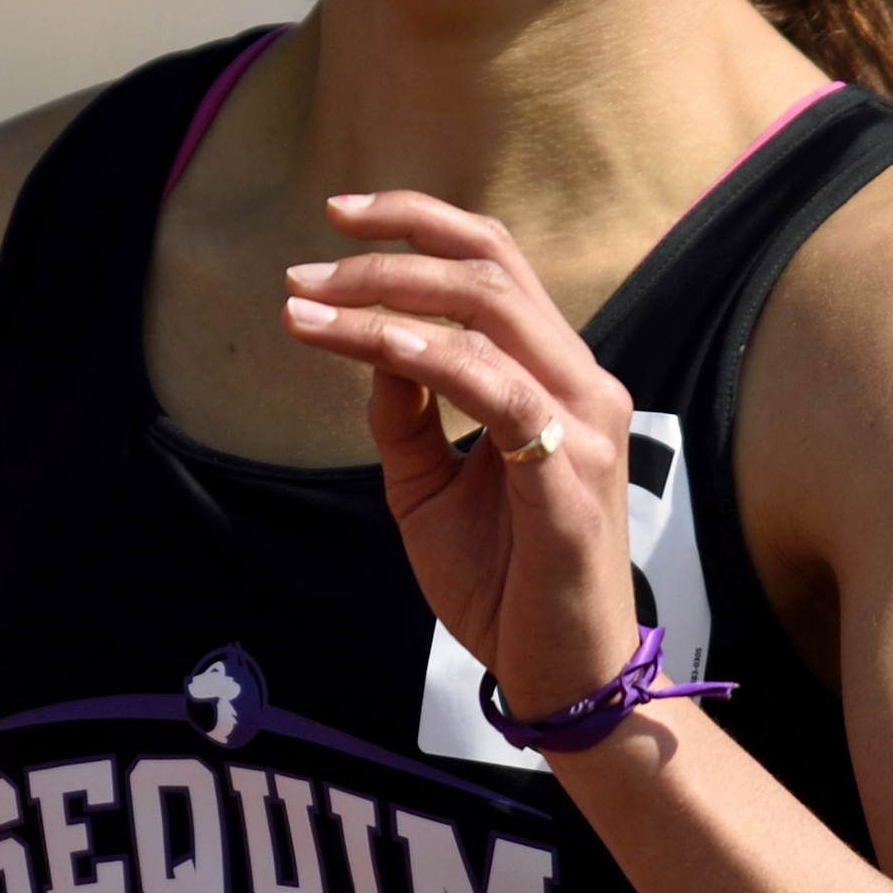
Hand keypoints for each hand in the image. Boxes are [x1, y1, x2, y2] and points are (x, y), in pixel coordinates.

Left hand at [284, 193, 643, 722]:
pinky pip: (496, 390)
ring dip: (387, 296)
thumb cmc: (504, 583)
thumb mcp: (428, 485)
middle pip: (491, 267)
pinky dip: (426, 355)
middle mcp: (584, 381)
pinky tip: (366, 344)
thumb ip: (406, 412)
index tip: (338, 216)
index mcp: (556, 375)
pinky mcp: (571, 475)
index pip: (495, 264)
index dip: (420, 224)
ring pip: (490, 311)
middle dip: (390, 252)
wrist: (561, 675)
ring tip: (308, 305)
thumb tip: (369, 338)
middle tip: (305, 269)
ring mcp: (586, 423)